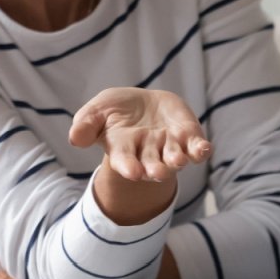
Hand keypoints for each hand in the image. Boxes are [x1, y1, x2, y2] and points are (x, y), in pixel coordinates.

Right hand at [69, 87, 211, 181]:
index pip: (125, 161)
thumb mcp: (97, 111)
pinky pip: (196, 147)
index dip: (129, 167)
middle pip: (152, 165)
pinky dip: (200, 150)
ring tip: (178, 161)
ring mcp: (170, 146)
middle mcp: (148, 152)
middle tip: (157, 174)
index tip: (133, 173)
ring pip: (175, 158)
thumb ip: (86, 124)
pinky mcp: (188, 137)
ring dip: (177, 160)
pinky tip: (204, 149)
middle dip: (155, 170)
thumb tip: (75, 138)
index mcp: (124, 149)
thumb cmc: (115, 111)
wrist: (142, 105)